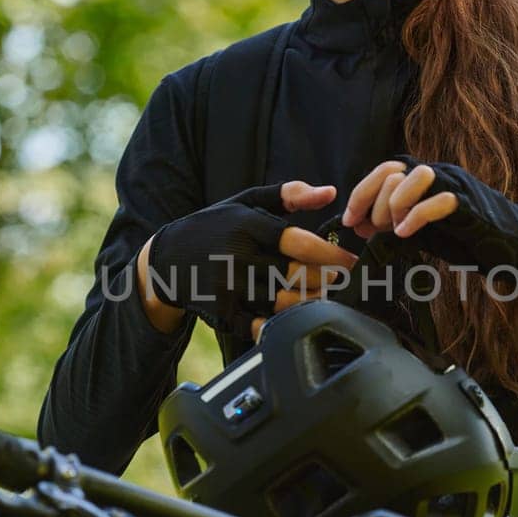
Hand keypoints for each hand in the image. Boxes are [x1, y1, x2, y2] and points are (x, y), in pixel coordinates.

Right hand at [145, 180, 344, 330]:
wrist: (167, 258)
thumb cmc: (215, 226)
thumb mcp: (245, 202)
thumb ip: (289, 195)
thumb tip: (331, 192)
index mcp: (247, 225)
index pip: (298, 242)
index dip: (330, 254)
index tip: (350, 261)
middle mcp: (237, 255)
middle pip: (294, 275)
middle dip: (325, 280)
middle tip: (341, 281)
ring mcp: (227, 285)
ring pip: (281, 301)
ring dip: (309, 303)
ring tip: (324, 297)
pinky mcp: (220, 310)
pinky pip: (258, 323)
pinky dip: (278, 324)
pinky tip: (293, 319)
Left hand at [344, 157, 517, 295]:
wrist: (517, 249)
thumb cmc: (470, 240)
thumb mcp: (424, 232)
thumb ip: (395, 224)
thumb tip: (358, 224)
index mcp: (427, 179)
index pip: (384, 169)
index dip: (361, 193)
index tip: (349, 220)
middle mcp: (441, 174)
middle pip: (392, 169)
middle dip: (374, 202)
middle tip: (375, 230)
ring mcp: (457, 186)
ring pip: (416, 176)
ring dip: (395, 205)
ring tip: (395, 230)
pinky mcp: (471, 206)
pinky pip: (439, 201)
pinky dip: (415, 217)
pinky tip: (405, 234)